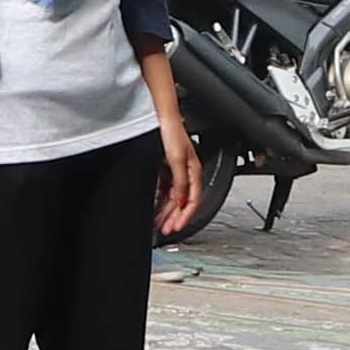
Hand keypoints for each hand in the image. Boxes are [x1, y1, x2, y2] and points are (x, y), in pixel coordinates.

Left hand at [153, 114, 202, 237]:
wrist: (163, 119)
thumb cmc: (173, 134)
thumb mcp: (177, 160)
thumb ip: (180, 182)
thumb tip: (181, 200)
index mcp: (194, 172)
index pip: (193, 201)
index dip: (185, 216)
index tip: (177, 227)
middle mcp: (187, 174)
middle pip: (183, 202)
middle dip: (175, 218)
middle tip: (166, 230)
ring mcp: (177, 172)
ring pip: (174, 198)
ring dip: (167, 212)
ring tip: (159, 223)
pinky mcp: (167, 169)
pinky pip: (165, 190)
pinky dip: (161, 201)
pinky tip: (155, 208)